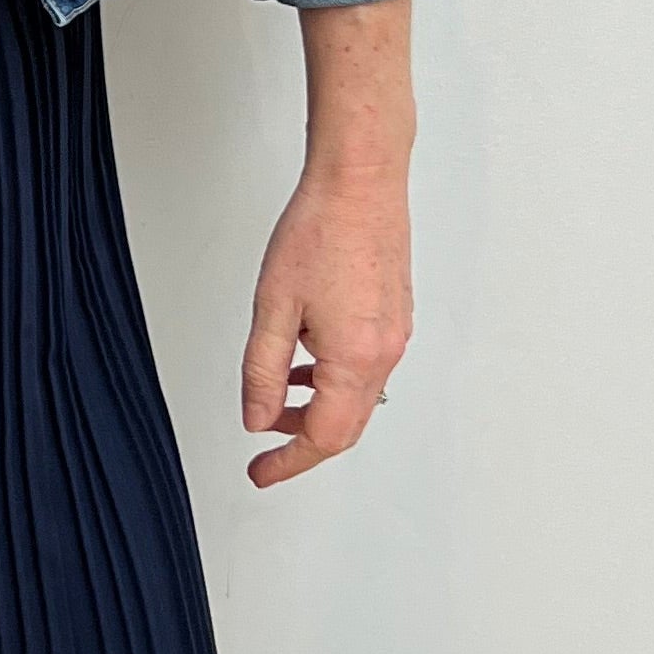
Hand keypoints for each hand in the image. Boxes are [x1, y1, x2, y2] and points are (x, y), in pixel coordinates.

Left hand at [239, 0, 414, 488]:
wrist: (361, 180)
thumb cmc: (320, 230)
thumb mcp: (273, 308)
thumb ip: (262, 371)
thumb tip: (258, 418)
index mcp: (355, 358)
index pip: (326, 437)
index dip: (290, 462)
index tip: (261, 473)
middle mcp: (385, 352)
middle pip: (347, 425)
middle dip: (303, 441)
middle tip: (265, 450)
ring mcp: (395, 334)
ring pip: (358, 396)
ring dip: (318, 408)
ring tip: (277, 400)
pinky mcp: (395, 315)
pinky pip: (367, 367)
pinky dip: (334, 379)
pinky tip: (305, 360)